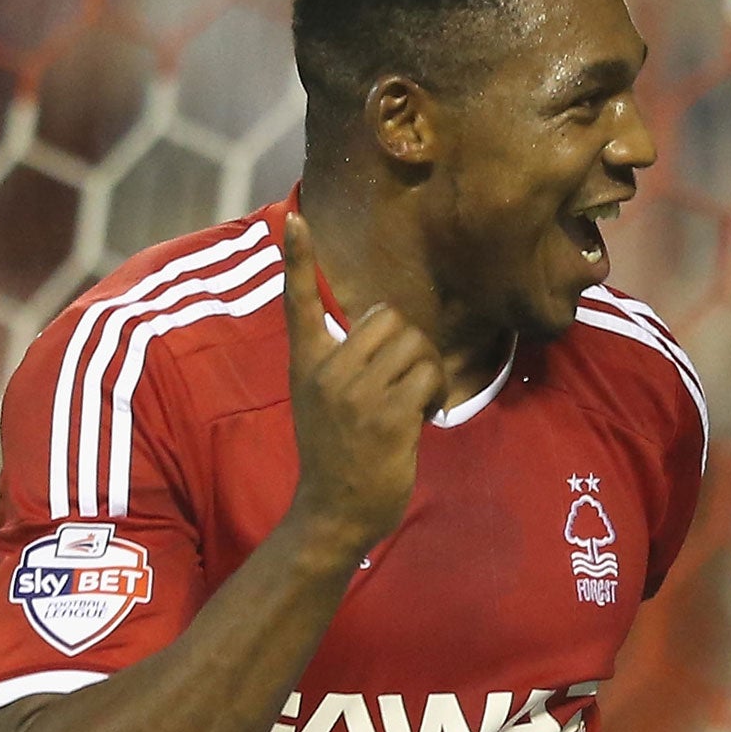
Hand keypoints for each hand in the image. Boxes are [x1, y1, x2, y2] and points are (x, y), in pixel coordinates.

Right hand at [280, 211, 444, 557]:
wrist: (331, 513)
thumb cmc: (336, 458)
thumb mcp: (322, 403)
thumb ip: (344, 366)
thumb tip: (391, 331)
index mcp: (306, 364)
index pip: (297, 301)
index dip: (297, 258)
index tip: (294, 217)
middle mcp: (327, 371)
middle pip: (389, 318)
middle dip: (411, 345)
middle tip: (407, 381)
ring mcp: (357, 393)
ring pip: (415, 343)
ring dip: (429, 370)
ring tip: (414, 402)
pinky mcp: (388, 414)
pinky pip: (429, 376)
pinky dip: (436, 394)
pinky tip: (422, 419)